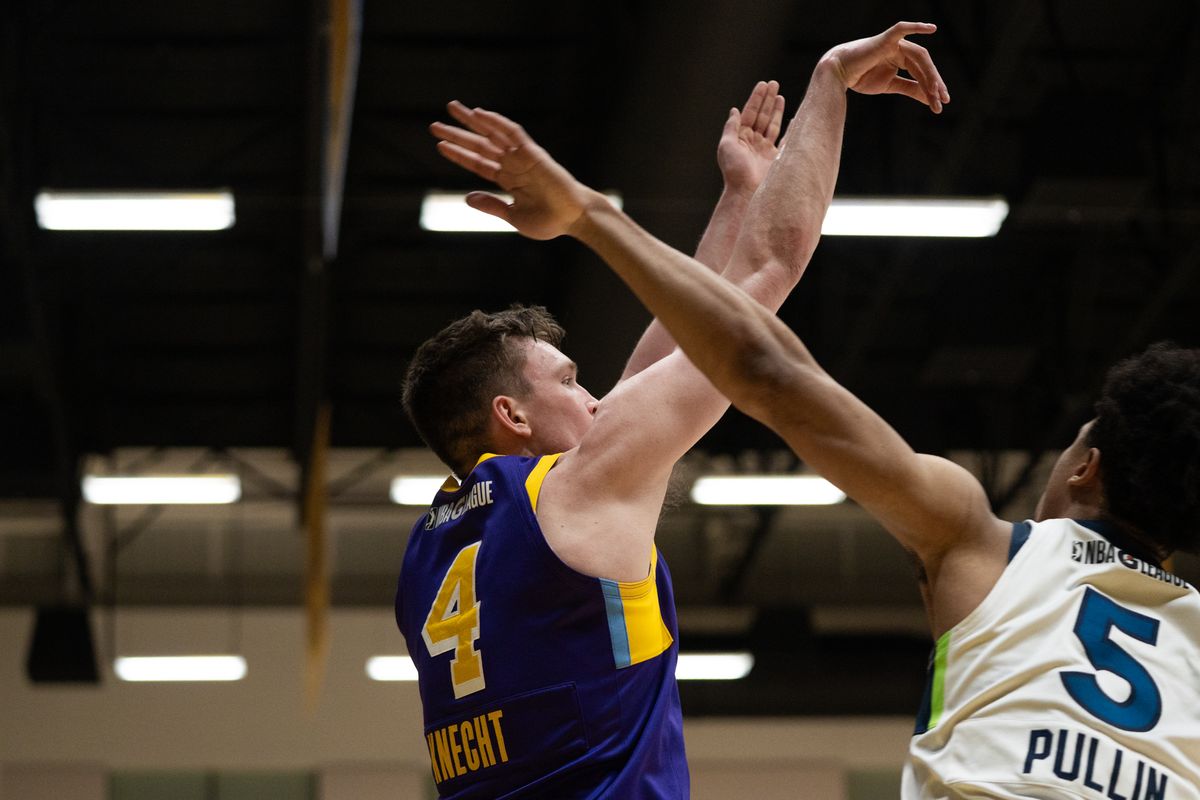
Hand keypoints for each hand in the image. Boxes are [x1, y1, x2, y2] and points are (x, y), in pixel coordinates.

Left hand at [429, 101, 594, 239]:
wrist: (573, 219)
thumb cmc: (549, 222)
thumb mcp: (513, 216)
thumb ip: (492, 205)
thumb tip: (467, 198)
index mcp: (508, 181)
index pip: (479, 163)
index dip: (460, 154)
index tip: (440, 146)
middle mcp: (513, 165)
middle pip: (480, 145)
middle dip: (458, 134)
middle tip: (434, 124)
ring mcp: (522, 157)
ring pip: (493, 134)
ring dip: (472, 121)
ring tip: (452, 108)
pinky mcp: (533, 152)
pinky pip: (512, 132)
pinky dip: (495, 121)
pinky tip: (478, 113)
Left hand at [717, 80, 785, 192]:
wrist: (747, 193)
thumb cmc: (735, 171)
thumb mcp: (727, 146)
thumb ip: (731, 127)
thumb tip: (733, 110)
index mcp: (740, 138)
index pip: (749, 113)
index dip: (756, 99)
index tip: (763, 84)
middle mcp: (753, 142)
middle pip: (762, 116)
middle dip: (767, 100)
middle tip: (774, 83)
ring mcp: (765, 149)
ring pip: (772, 124)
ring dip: (776, 110)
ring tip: (780, 95)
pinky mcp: (776, 158)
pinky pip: (784, 139)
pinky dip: (789, 128)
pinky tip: (792, 118)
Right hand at [824, 22, 949, 112]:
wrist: (838, 74)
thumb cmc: (860, 78)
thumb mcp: (890, 86)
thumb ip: (910, 88)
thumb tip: (929, 98)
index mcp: (901, 59)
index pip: (921, 73)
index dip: (932, 88)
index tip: (940, 104)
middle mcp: (900, 50)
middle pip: (924, 65)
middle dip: (934, 83)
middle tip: (943, 100)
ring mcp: (894, 43)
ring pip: (919, 56)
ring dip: (929, 73)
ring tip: (935, 90)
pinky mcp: (885, 39)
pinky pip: (902, 29)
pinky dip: (916, 27)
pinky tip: (932, 28)